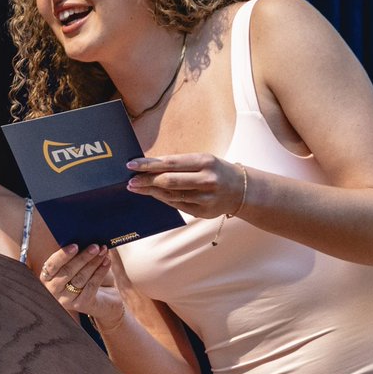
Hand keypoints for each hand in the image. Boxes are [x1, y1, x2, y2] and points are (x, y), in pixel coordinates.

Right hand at [39, 243, 121, 322]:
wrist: (102, 299)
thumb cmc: (87, 277)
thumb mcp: (78, 265)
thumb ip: (76, 255)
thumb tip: (84, 239)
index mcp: (48, 277)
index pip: (52, 265)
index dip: (63, 255)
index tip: (75, 245)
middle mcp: (53, 290)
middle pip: (67, 271)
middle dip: (83, 257)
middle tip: (95, 246)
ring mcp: (66, 299)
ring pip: (80, 278)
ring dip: (93, 263)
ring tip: (103, 252)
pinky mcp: (81, 305)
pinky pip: (91, 286)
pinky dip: (100, 272)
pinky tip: (107, 262)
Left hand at [125, 153, 246, 219]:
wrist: (242, 190)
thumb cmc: (216, 171)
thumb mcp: (203, 160)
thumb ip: (179, 164)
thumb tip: (150, 167)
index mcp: (205, 161)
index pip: (170, 162)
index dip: (148, 164)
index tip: (131, 164)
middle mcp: (206, 180)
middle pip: (168, 181)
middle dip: (145, 180)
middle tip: (130, 180)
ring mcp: (205, 198)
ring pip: (170, 195)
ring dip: (150, 191)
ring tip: (136, 187)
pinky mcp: (203, 212)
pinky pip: (177, 205)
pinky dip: (162, 199)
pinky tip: (153, 194)